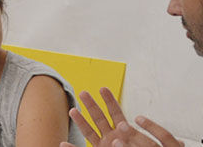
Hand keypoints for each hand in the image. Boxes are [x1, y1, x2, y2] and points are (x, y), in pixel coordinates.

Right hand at [66, 87, 182, 146]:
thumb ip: (153, 142)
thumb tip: (167, 137)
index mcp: (123, 134)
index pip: (115, 114)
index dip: (110, 102)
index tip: (104, 89)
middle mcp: (111, 138)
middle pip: (99, 118)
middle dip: (91, 105)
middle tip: (84, 92)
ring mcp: (104, 146)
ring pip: (89, 131)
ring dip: (80, 121)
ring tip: (73, 110)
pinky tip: (63, 144)